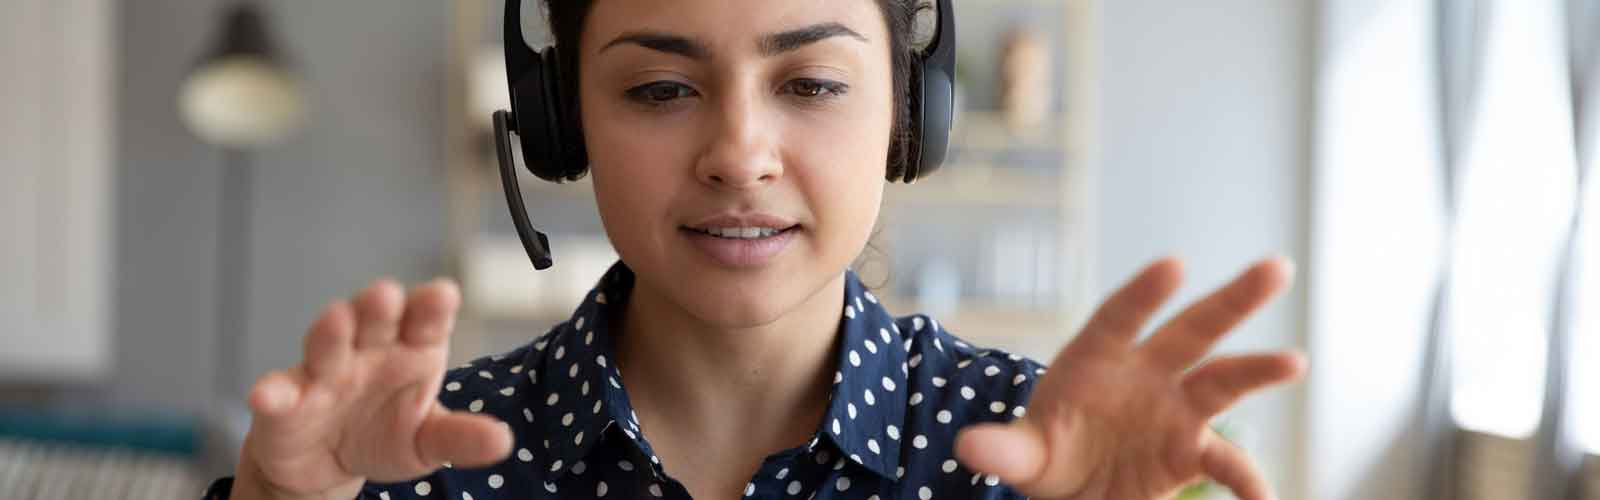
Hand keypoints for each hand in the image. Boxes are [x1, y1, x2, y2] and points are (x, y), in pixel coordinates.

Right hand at [236, 279, 512, 496]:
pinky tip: (268, 395)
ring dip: (330, 331)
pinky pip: (279, 392)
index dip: (432, 306)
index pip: (426, 320)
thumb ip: (462, 438)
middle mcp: (369, 350)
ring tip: (336, 319)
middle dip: (379, 305)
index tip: (443, 294)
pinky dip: (272, 392)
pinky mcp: (286, 401)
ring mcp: (325, 371)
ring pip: (327, 344)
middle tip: (387, 294)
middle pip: (375, 319)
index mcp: (413, 350)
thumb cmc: (386, 434)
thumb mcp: (429, 442)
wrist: (329, 465)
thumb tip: (503, 441)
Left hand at [953, 256, 1304, 499]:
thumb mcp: (1021, 455)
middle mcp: (1145, 373)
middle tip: (1276, 268)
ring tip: (1295, 360)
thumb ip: (1003, 449)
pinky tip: (1261, 497)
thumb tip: (969, 448)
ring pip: (1222, 381)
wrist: (1073, 491)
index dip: (1144, 293)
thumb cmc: (1047, 455)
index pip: (1120, 317)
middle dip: (1232, 300)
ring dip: (1257, 370)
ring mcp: (1174, 409)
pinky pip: (1223, 462)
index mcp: (1096, 358)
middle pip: (1192, 330)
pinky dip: (1243, 478)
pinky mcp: (1190, 451)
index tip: (1173, 266)